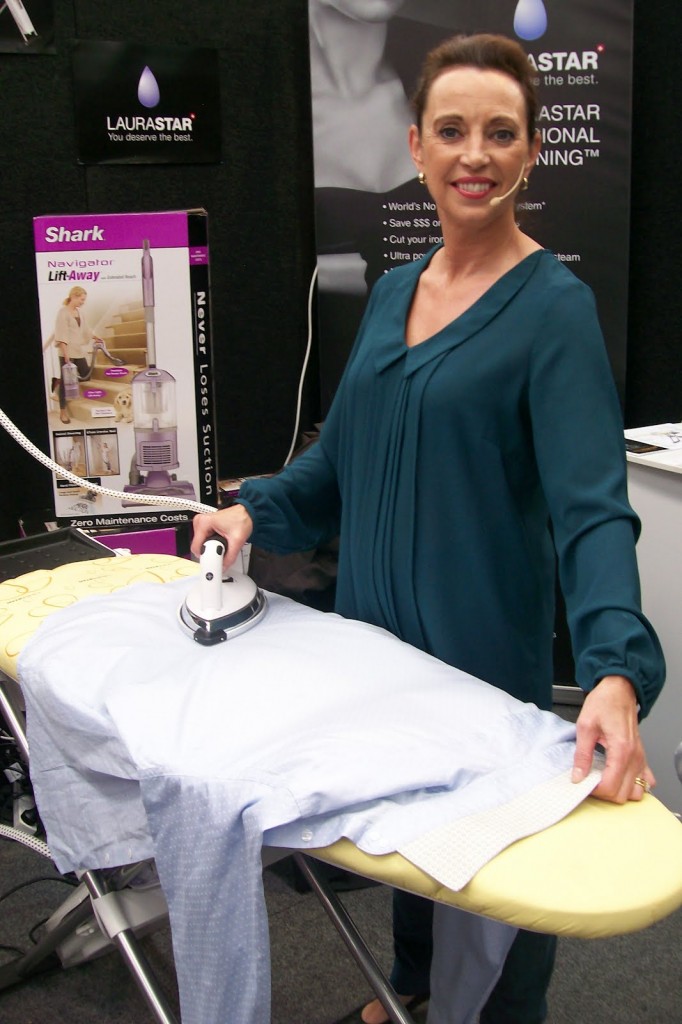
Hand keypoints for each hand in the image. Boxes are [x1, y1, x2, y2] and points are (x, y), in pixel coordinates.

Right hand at [190, 505, 253, 569]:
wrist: (247, 512)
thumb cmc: (242, 519)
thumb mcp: (237, 540)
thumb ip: (230, 557)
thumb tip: (223, 567)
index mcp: (203, 523)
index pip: (196, 548)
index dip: (206, 557)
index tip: (215, 560)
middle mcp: (200, 522)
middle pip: (199, 547)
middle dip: (210, 552)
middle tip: (223, 550)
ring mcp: (202, 524)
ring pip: (202, 545)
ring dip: (212, 548)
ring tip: (224, 544)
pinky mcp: (205, 527)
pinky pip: (205, 541)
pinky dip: (213, 544)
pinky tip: (221, 541)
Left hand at [571, 675, 654, 803]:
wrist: (619, 690)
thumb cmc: (604, 703)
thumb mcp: (585, 726)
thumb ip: (582, 755)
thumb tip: (578, 777)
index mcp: (621, 750)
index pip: (610, 786)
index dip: (594, 790)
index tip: (582, 782)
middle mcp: (635, 757)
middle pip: (623, 795)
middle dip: (605, 793)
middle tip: (589, 781)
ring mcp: (641, 758)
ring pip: (635, 792)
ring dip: (619, 791)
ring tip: (603, 779)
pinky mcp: (642, 757)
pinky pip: (644, 781)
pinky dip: (633, 785)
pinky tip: (619, 777)